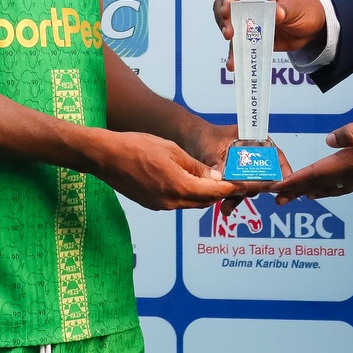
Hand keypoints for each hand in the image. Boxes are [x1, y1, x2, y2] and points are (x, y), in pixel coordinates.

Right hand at [91, 130, 243, 210]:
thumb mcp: (172, 151)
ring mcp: (160, 205)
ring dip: (204, 194)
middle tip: (234, 181)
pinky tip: (190, 181)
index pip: (214, 192)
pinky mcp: (152, 204)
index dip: (232, 188)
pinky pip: (177, 202)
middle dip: (220, 192)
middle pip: (205, 201)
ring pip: (191, 203)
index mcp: (179, 186)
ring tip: (214, 180)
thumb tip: (214, 177)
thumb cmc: (138, 147)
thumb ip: (195, 167)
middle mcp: (171, 201)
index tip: (246, 185)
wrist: (106, 157)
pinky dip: (188, 194)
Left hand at [177, 119, 293, 214]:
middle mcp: (252, 157)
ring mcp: (244, 170)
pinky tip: (224, 208)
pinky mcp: (234, 180)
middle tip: (250, 195)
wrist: (191, 142)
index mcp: (254, 141)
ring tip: (226, 208)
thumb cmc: (204, 137)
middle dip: (258, 189)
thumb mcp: (209, 146)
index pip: (275, 154)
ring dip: (240, 197)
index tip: (283, 183)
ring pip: (249, 186)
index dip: (282, 169)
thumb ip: (215, 160)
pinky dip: (231, 199)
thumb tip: (220, 174)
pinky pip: (237, 191)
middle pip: (263, 174)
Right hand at [213, 0, 327, 68]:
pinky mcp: (253, 37)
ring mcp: (250, 20)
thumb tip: (277, 12)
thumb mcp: (297, 5)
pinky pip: (240, 45)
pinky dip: (236, 54)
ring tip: (232, 52)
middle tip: (229, 32)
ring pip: (230, 27)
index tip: (227, 10)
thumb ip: (286, 9)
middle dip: (223, 19)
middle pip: (226, 7)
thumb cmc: (306, 8)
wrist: (314, 28)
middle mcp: (250, 2)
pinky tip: (234, 64)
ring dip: (228, 39)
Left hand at [276, 96, 352, 201]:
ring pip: (334, 188)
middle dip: (299, 190)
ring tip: (299, 195)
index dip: (297, 180)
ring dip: (314, 191)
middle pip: (322, 184)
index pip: (318, 173)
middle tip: (278, 198)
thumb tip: (328, 142)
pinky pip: (346, 185)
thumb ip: (350, 133)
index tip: (278, 188)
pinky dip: (331, 189)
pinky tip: (328, 187)